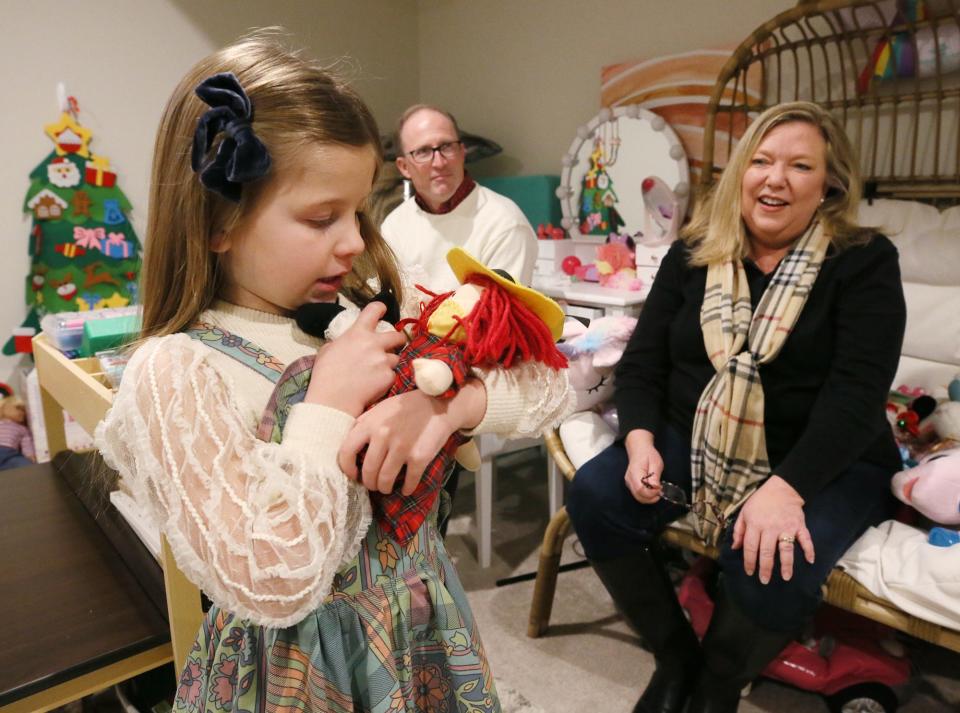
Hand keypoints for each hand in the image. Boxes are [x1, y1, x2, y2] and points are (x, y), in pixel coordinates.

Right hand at [304, 302, 405, 416]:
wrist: (332, 400)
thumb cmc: (325, 375)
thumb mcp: (328, 350)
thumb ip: (343, 342)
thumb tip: (349, 343)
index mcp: (357, 333)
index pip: (374, 310)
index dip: (380, 308)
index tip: (382, 310)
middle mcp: (374, 344)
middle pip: (397, 336)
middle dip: (397, 340)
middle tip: (392, 346)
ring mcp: (383, 360)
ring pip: (395, 358)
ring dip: (388, 363)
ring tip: (375, 372)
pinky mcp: (389, 377)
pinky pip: (392, 375)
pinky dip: (385, 379)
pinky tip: (373, 384)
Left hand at [338, 380, 485, 494]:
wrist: (437, 403)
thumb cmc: (405, 406)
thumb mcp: (379, 409)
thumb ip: (363, 425)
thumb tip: (349, 446)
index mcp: (369, 424)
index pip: (346, 452)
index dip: (347, 468)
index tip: (354, 474)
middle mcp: (383, 436)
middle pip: (368, 472)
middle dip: (370, 483)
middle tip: (374, 484)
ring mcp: (402, 448)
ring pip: (385, 480)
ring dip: (385, 488)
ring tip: (387, 487)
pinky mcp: (419, 457)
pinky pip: (409, 481)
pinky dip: (406, 488)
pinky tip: (406, 488)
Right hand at [623, 429, 663, 503]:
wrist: (639, 450)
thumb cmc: (648, 455)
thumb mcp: (655, 462)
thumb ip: (655, 475)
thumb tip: (656, 487)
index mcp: (635, 472)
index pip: (640, 489)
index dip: (651, 493)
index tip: (659, 489)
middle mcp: (629, 479)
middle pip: (638, 496)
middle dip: (650, 498)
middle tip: (660, 492)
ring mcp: (629, 482)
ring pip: (638, 497)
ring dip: (649, 498)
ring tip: (657, 491)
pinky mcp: (631, 484)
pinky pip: (638, 494)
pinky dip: (646, 496)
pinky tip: (652, 490)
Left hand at [732, 475, 814, 583]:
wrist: (782, 488)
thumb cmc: (761, 501)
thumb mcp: (745, 512)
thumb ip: (739, 530)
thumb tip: (735, 548)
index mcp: (755, 524)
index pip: (750, 547)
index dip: (749, 561)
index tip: (749, 572)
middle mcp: (770, 527)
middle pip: (767, 551)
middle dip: (765, 568)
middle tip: (764, 580)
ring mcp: (786, 527)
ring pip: (786, 549)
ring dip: (786, 564)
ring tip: (785, 577)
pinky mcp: (800, 525)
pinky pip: (805, 539)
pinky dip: (809, 550)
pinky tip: (810, 561)